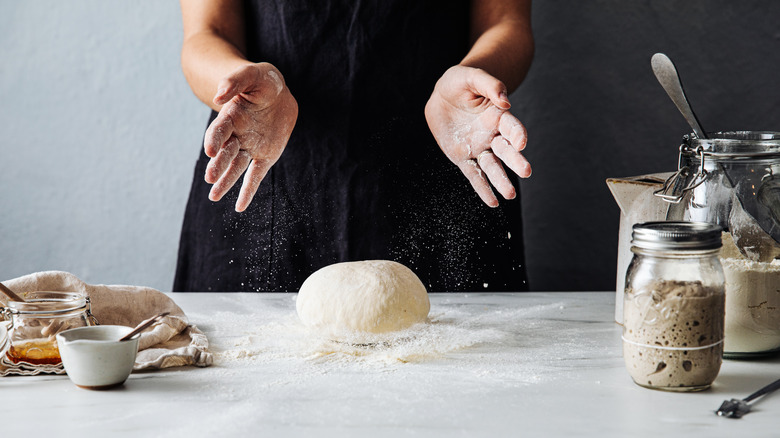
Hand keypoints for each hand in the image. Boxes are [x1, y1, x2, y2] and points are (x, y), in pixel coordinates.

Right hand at [204, 63, 297, 211]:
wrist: (277, 93)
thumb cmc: (262, 81)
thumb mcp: (252, 75)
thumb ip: (235, 82)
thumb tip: (220, 97)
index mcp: (231, 116)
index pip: (220, 130)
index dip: (214, 139)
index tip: (210, 150)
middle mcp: (237, 135)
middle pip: (226, 152)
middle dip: (218, 165)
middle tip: (210, 178)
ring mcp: (250, 147)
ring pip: (236, 167)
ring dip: (226, 181)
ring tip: (214, 196)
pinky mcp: (265, 157)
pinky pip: (255, 176)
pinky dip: (248, 191)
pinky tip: (240, 208)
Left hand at [425, 65, 530, 206]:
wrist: (441, 96)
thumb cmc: (459, 82)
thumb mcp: (471, 77)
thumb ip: (489, 85)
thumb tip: (505, 101)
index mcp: (497, 115)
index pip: (511, 127)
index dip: (517, 134)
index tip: (520, 143)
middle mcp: (491, 134)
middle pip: (505, 150)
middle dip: (515, 160)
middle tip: (526, 171)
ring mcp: (478, 147)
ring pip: (491, 166)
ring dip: (501, 180)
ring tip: (510, 195)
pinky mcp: (463, 157)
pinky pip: (473, 174)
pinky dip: (482, 188)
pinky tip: (493, 203)